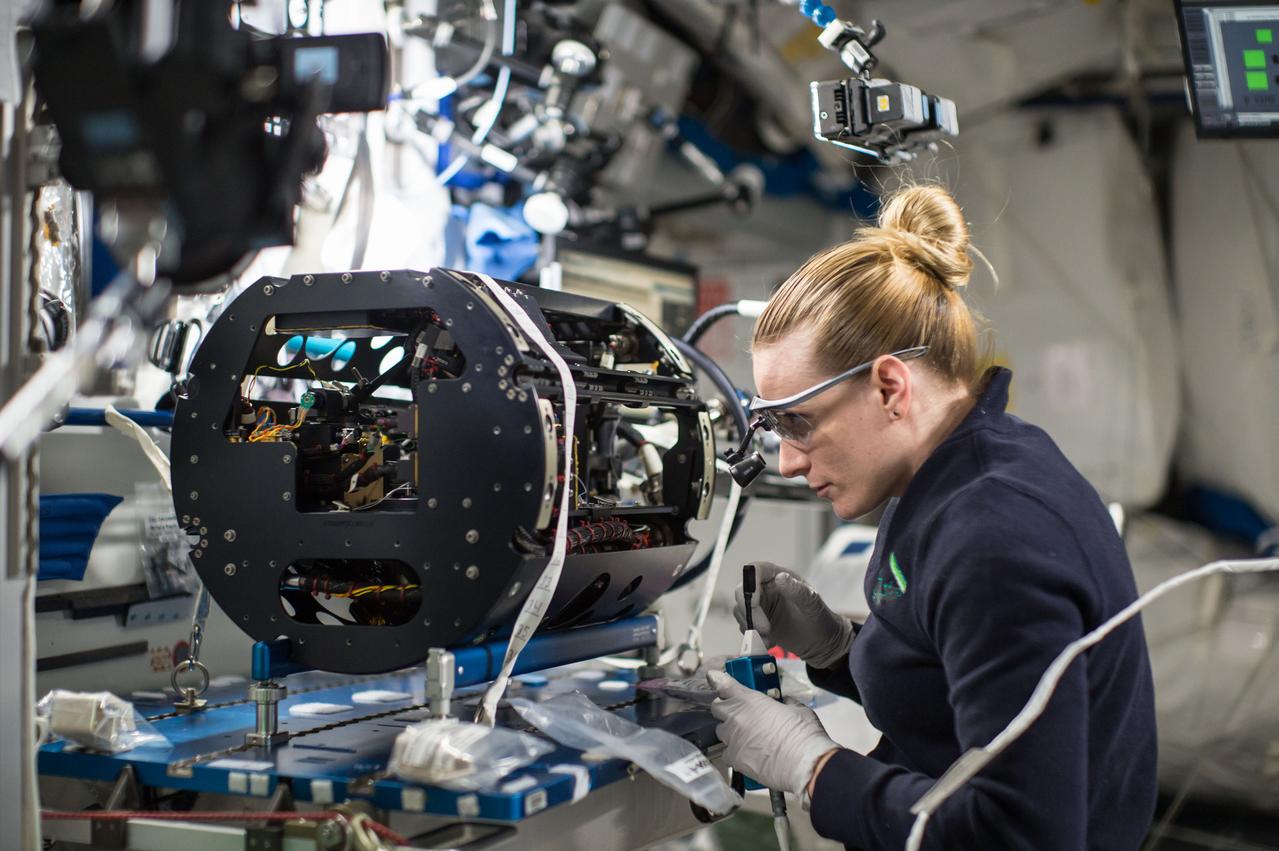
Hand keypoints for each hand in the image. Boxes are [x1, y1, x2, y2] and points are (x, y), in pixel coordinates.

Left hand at [708, 670, 840, 797]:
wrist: (804, 765)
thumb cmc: (803, 735)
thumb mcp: (797, 709)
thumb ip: (784, 702)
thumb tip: (782, 703)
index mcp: (749, 700)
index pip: (723, 684)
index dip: (717, 679)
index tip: (714, 677)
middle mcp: (736, 717)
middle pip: (717, 707)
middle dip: (725, 707)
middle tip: (739, 711)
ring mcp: (732, 739)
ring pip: (721, 731)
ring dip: (730, 730)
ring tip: (747, 735)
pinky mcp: (734, 759)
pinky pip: (727, 753)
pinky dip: (735, 752)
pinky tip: (748, 754)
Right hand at [733, 562, 853, 668]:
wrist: (823, 644)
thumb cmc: (822, 620)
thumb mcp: (812, 605)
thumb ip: (798, 591)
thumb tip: (780, 578)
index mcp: (779, 576)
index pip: (756, 570)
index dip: (750, 583)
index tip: (755, 602)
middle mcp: (767, 588)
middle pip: (742, 592)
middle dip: (749, 612)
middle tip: (765, 629)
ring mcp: (761, 606)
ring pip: (741, 610)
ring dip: (751, 626)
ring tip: (769, 638)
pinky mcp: (758, 622)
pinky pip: (744, 626)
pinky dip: (753, 636)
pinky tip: (769, 642)